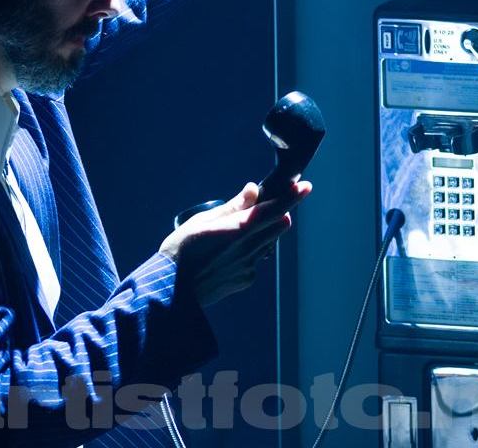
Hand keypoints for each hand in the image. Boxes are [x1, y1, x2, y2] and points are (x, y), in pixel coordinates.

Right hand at [160, 180, 311, 306]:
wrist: (172, 291)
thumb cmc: (181, 250)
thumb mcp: (202, 221)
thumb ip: (232, 206)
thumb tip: (253, 189)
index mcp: (237, 229)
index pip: (273, 210)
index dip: (292, 198)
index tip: (306, 187)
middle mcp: (248, 248)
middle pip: (279, 225)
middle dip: (279, 213)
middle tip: (265, 207)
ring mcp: (250, 265)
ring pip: (269, 242)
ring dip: (263, 233)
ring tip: (234, 234)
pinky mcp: (246, 279)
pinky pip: (256, 260)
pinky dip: (249, 253)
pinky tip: (225, 256)